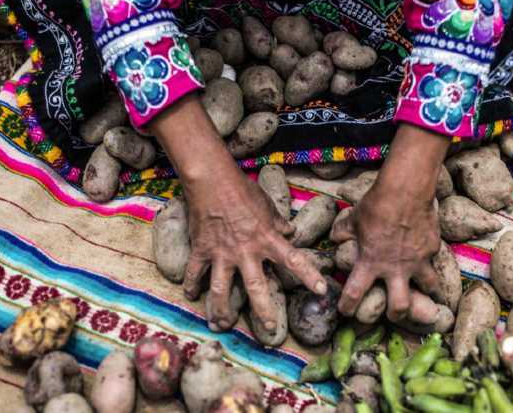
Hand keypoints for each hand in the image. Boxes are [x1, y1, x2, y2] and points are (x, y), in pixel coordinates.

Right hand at [150, 94, 326, 330]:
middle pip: (257, 289)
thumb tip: (290, 231)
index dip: (310, 277)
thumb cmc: (243, 189)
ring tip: (220, 325)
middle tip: (270, 332)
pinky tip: (190, 295)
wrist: (212, 180)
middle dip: (265, 312)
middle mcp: (247, 252)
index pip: (294, 261)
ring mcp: (222, 254)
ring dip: (221, 310)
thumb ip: (279, 222)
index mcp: (267, 240)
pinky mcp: (202, 250)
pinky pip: (195, 272)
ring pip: (221, 289)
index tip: (323, 291)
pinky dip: (191, 284)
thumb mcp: (267, 205)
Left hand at [331, 125, 449, 321]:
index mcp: (370, 263)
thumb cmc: (376, 204)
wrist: (405, 191)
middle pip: (399, 307)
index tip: (346, 312)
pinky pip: (434, 259)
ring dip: (426, 293)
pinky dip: (431, 260)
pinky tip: (430, 257)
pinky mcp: (433, 249)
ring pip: (428, 289)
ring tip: (427, 295)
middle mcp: (395, 268)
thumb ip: (344, 231)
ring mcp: (417, 261)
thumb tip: (335, 238)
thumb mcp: (353, 218)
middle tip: (394, 314)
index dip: (348, 307)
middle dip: (396, 315)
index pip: (354, 294)